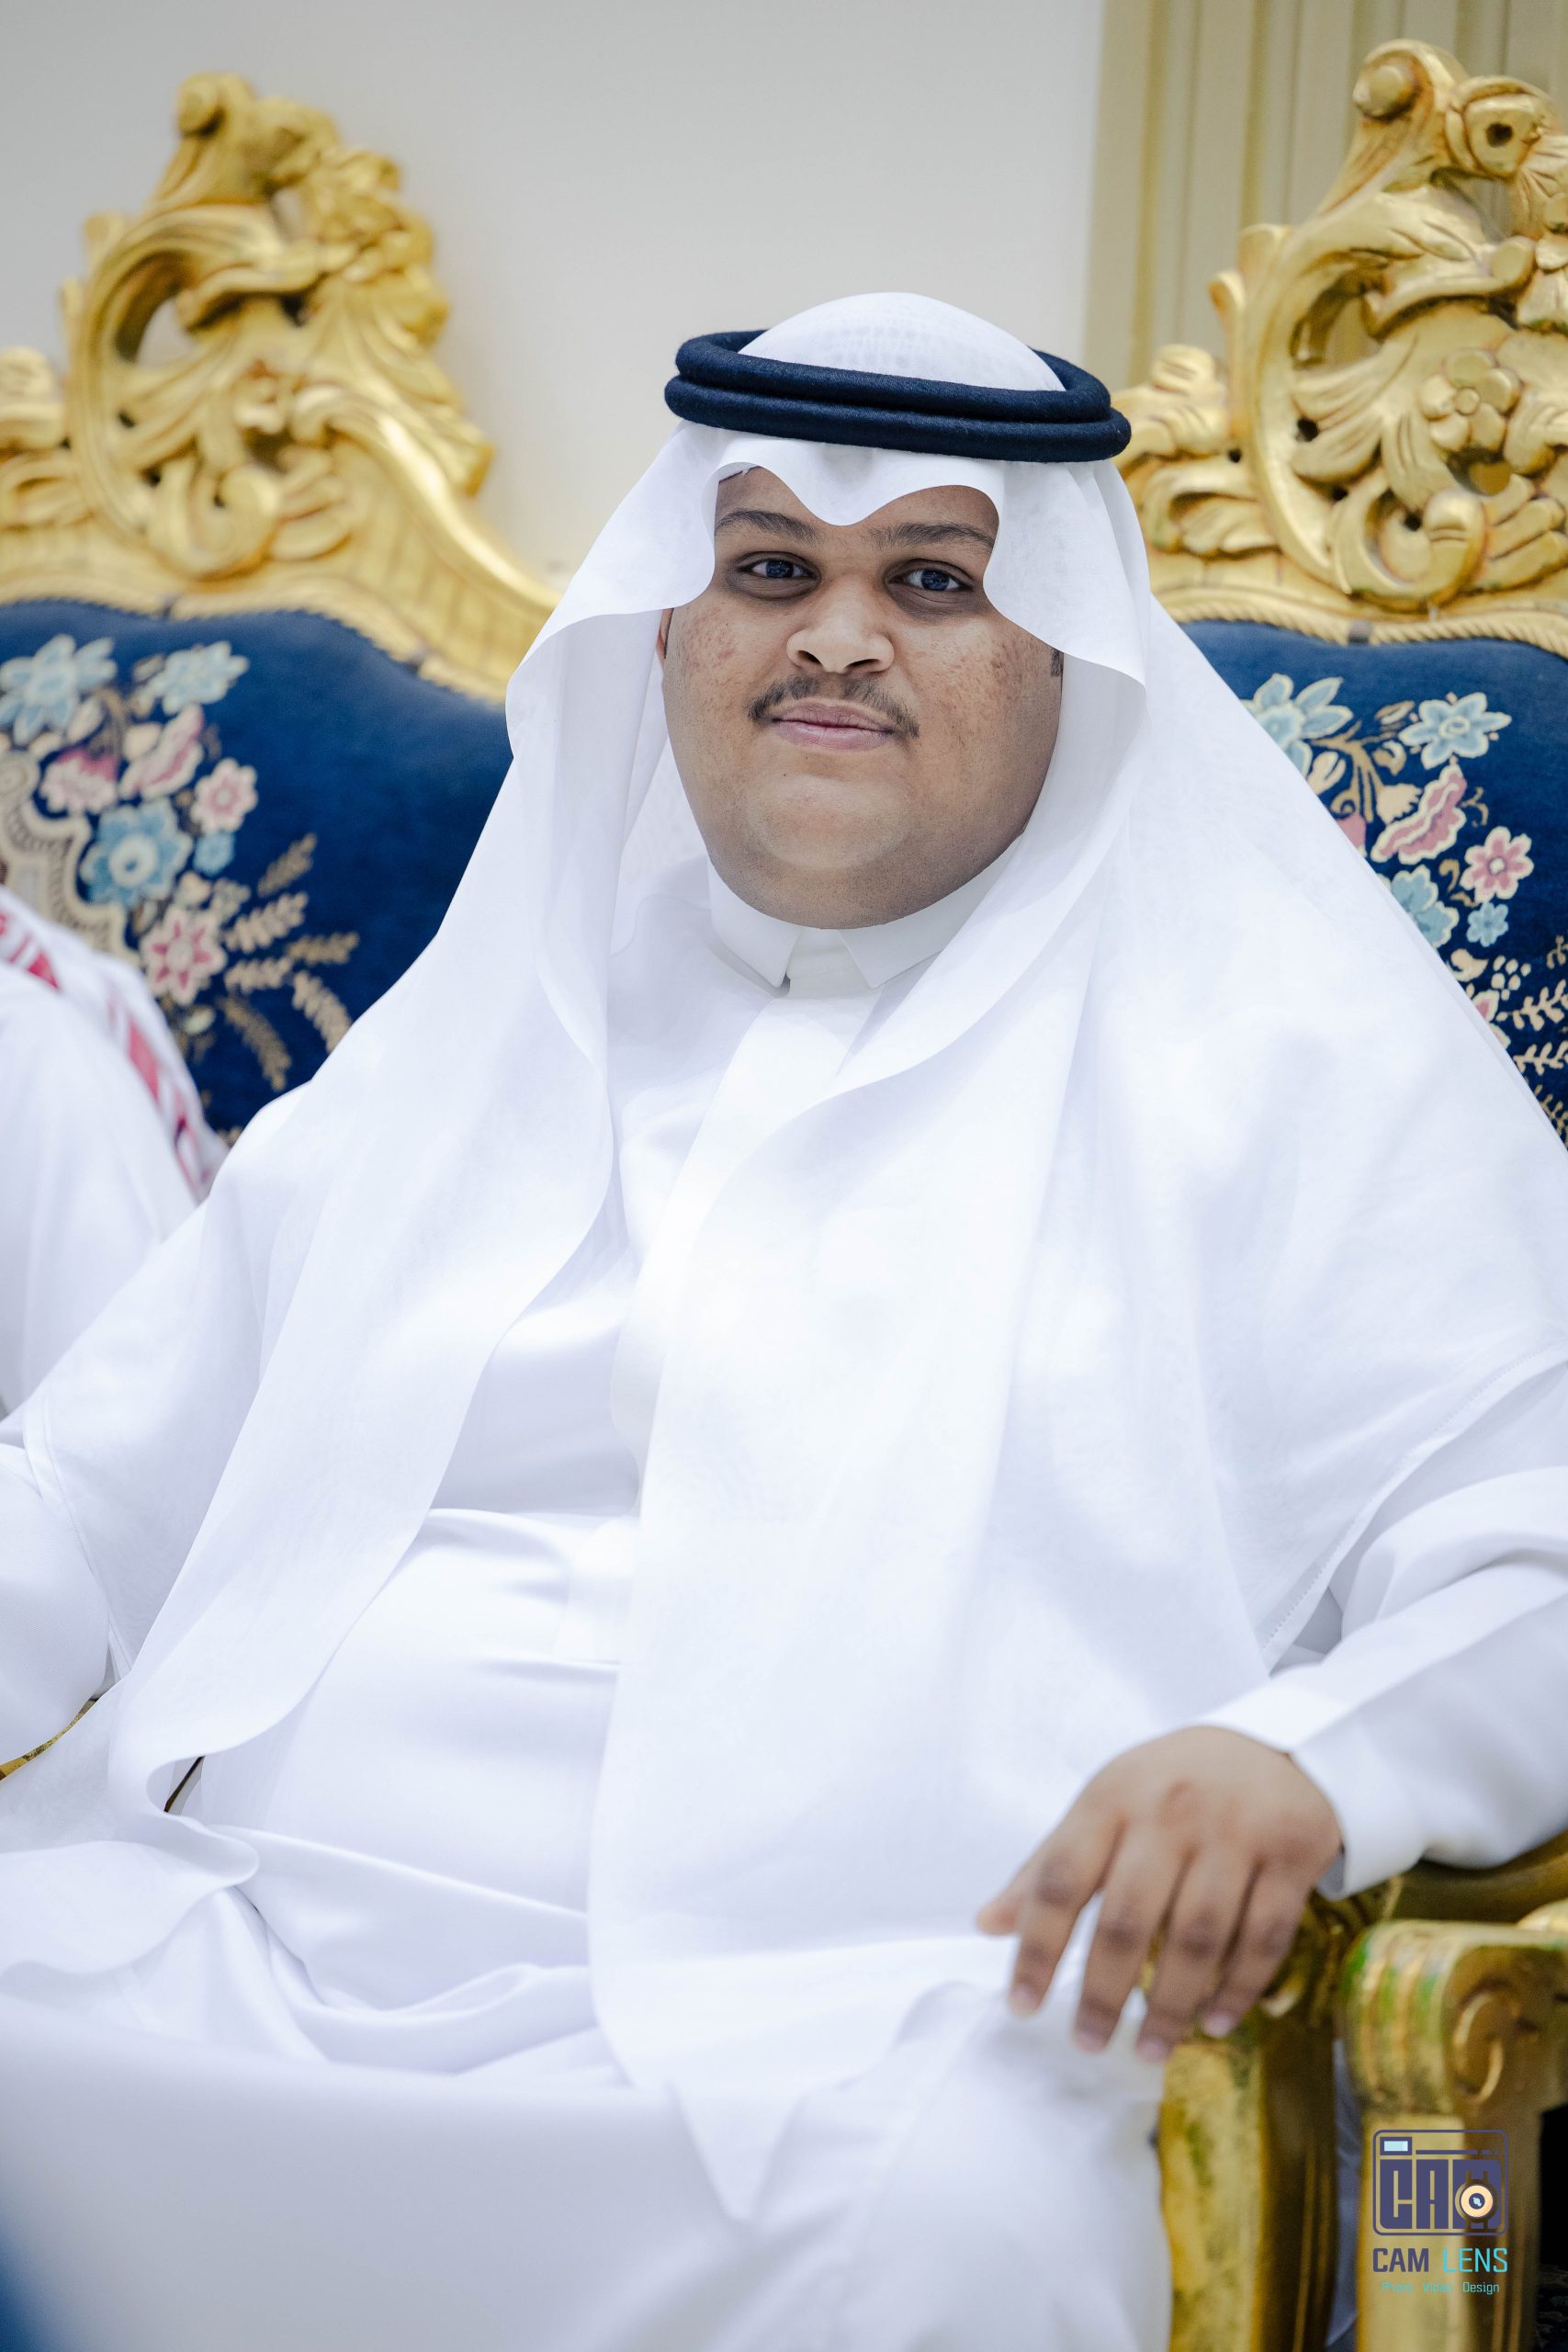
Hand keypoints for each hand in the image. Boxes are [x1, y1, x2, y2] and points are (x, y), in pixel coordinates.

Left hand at [976, 1728, 1342, 2061]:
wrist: (1274, 1747)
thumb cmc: (1169, 1786)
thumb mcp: (1104, 1805)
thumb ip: (1049, 1864)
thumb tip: (987, 1924)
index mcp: (1112, 1797)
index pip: (1061, 1878)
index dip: (1036, 1946)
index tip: (1021, 2006)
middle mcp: (1170, 1812)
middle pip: (1130, 1919)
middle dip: (1104, 1992)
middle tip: (1087, 2043)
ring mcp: (1235, 1833)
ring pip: (1198, 1937)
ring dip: (1172, 2004)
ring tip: (1149, 2049)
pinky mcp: (1292, 1855)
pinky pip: (1263, 1937)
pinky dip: (1238, 1988)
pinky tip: (1214, 2023)